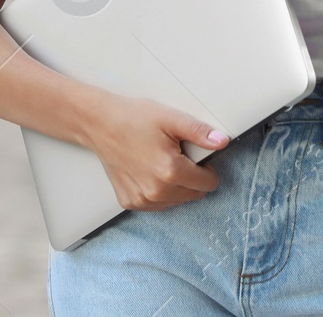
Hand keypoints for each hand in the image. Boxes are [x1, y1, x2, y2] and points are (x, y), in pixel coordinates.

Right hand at [84, 93, 228, 211]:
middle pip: (194, 195)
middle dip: (193, 178)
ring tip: (163, 162)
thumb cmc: (134, 118)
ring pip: (176, 201)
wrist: (100, 124)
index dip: (208, 169)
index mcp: (170, 171)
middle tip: (178, 156)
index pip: (208, 184)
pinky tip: (150, 172)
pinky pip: (157, 204)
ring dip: (177, 187)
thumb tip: (222, 141)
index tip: (199, 157)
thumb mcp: (171, 118)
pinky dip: (159, 192)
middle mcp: (156, 192)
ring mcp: (141, 200)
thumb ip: (199, 132)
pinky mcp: (129, 202)